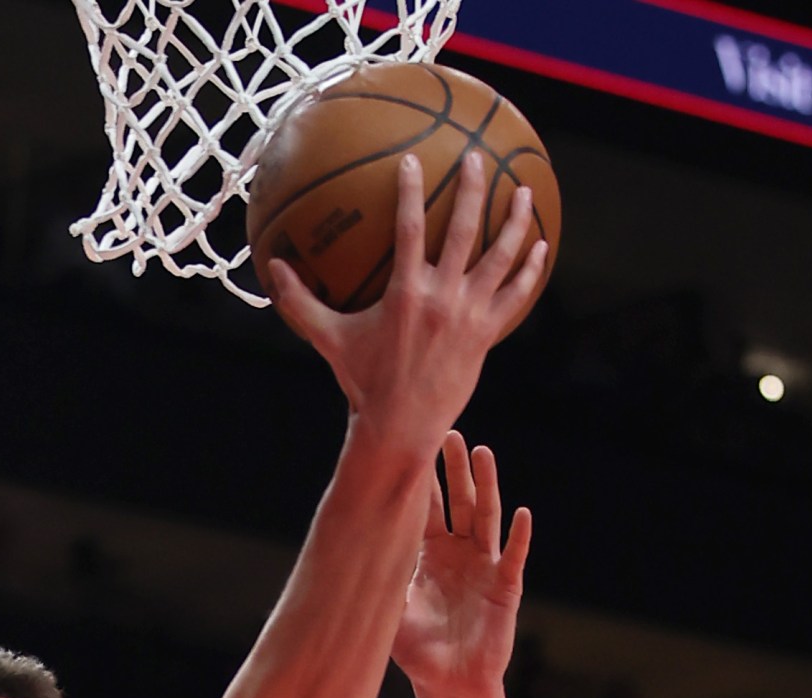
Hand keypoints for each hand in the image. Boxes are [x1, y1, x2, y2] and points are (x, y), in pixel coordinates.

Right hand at [268, 152, 548, 451]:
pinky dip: (529, 270)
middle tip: (475, 157)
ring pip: (500, 257)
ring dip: (514, 221)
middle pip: (463, 230)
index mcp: (404, 292)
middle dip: (471, 188)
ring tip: (521, 191)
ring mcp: (468, 314)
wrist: (401, 424)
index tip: (412, 160)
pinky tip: (539, 247)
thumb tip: (272, 268)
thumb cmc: (363, 380)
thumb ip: (299, 302)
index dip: (410, 190)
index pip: (409, 228)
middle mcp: (441, 297)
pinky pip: (515, 295)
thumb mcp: (328, 338)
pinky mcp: (486, 333)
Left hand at [391, 432, 530, 697]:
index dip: (420, 481)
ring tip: (482, 453)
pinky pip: (513, 557)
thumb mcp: (388, 612)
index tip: (410, 447)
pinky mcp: (505, 587)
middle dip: (452, 469)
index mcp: (430, 556)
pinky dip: (518, 536)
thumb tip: (341, 553)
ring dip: (486, 485)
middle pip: (458, 502)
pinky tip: (520, 513)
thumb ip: (374, 580)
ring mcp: (484, 567)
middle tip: (446, 432)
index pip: (426, 510)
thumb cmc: (417, 652)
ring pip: (486, 518)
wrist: (449, 685)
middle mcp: (458, 555)